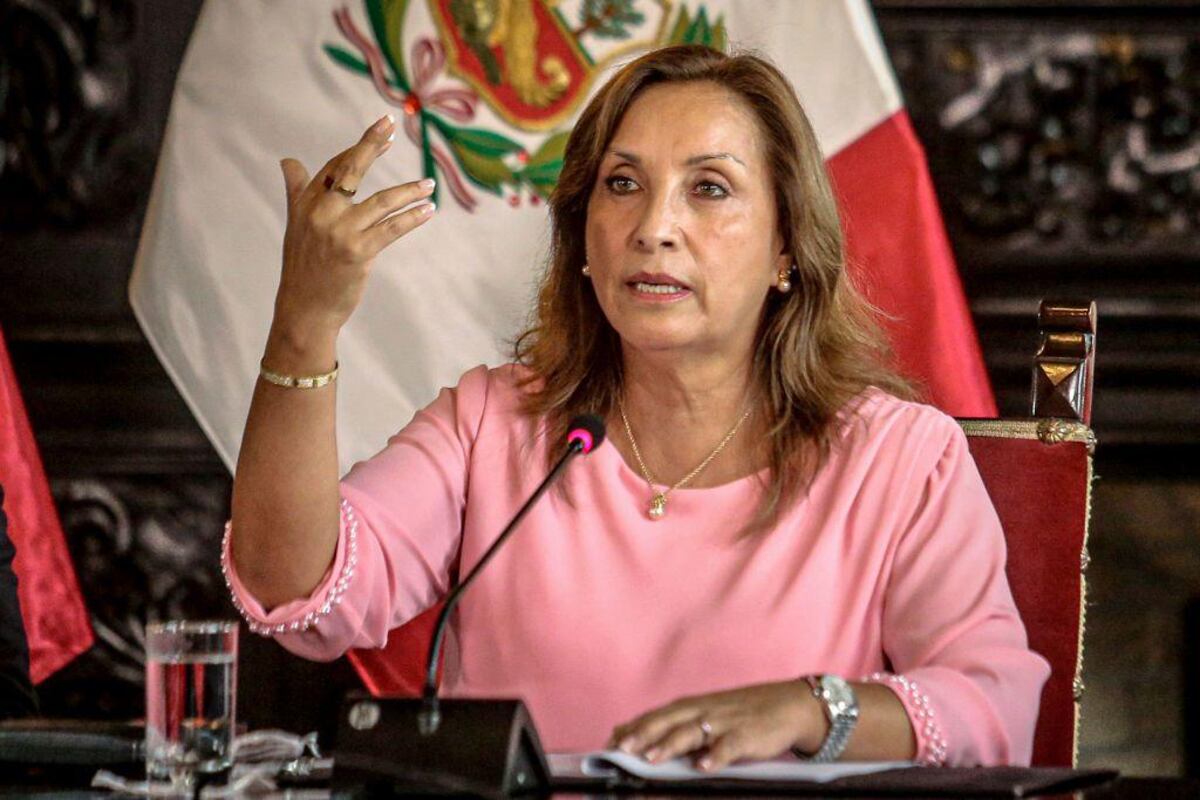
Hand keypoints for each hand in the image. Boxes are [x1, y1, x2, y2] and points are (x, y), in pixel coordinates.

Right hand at [273, 114, 436, 343]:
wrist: (305, 309)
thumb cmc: (303, 267)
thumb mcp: (295, 225)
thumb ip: (296, 191)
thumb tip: (287, 160)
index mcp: (306, 203)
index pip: (336, 166)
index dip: (360, 148)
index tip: (383, 134)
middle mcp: (321, 212)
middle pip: (352, 169)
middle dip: (372, 144)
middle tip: (391, 127)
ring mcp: (340, 231)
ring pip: (382, 201)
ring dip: (410, 191)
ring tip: (429, 184)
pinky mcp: (359, 252)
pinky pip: (393, 229)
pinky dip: (412, 218)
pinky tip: (428, 211)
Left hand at [608, 680, 824, 771]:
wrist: (787, 705)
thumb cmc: (740, 714)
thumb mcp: (703, 715)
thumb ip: (672, 726)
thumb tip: (631, 736)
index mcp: (689, 707)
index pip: (654, 716)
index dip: (632, 730)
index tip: (608, 746)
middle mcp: (702, 710)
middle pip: (667, 720)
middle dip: (643, 734)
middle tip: (621, 750)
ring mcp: (724, 721)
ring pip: (692, 731)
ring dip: (670, 744)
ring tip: (651, 759)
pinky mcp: (746, 734)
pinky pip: (729, 745)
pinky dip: (716, 755)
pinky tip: (703, 766)